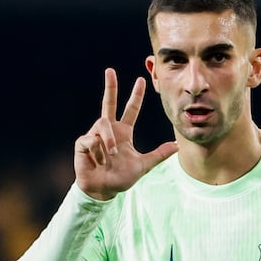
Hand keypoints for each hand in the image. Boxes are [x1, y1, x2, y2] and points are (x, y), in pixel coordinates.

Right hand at [73, 68, 176, 200]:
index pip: (131, 109)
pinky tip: (98, 160)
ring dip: (109, 141)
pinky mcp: (83, 143)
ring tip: (111, 155)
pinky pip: (91, 139)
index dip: (136, 96)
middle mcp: (109, 130)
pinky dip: (97, 151)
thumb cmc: (120, 178)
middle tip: (110, 70)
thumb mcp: (143, 166)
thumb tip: (177, 145)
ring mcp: (95, 135)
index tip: (141, 81)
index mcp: (123, 132)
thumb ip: (158, 155)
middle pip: (109, 103)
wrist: (103, 190)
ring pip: (102, 125)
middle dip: (110, 87)